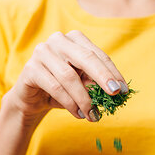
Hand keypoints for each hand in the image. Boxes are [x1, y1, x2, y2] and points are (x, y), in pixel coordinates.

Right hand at [5, 30, 126, 125]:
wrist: (31, 99)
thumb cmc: (61, 90)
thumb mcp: (82, 86)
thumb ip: (95, 84)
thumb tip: (115, 90)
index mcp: (74, 39)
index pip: (97, 55)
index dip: (112, 72)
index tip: (124, 90)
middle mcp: (58, 40)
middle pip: (86, 58)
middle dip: (103, 77)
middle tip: (115, 94)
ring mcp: (42, 52)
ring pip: (69, 76)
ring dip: (84, 98)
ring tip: (93, 115)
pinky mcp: (30, 68)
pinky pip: (55, 87)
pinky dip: (69, 103)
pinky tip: (78, 114)